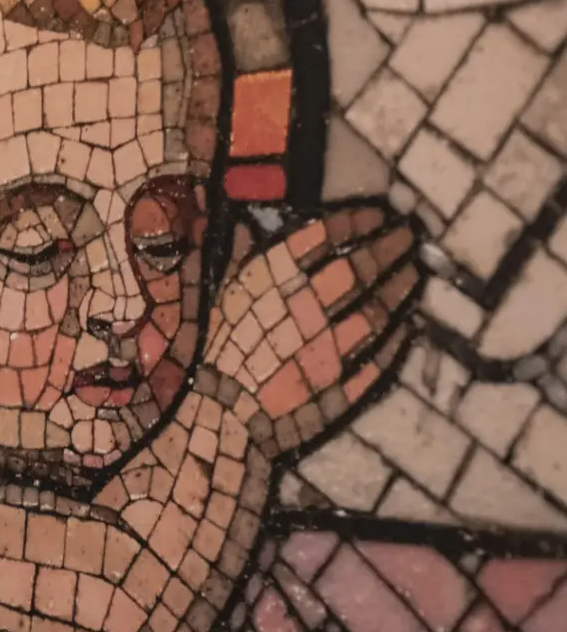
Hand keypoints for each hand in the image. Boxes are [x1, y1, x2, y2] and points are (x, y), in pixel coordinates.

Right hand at [206, 202, 419, 430]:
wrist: (219, 418)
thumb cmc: (215, 353)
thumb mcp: (220, 296)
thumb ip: (236, 258)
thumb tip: (242, 222)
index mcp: (270, 284)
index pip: (322, 239)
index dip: (355, 222)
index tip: (379, 213)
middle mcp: (305, 308)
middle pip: (358, 268)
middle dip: (388, 247)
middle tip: (409, 235)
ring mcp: (329, 348)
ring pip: (376, 308)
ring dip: (400, 286)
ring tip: (415, 270)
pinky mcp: (344, 384)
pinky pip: (379, 357)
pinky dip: (397, 338)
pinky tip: (408, 323)